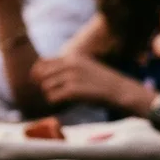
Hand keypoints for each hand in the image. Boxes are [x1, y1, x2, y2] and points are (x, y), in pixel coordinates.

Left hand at [32, 55, 150, 111]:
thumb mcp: (84, 67)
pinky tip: (64, 103)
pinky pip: (52, 97)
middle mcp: (70, 64)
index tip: (45, 83)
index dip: (38, 75)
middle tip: (53, 92)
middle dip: (43, 85)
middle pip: (40, 75)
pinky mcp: (74, 90)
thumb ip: (65, 67)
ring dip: (50, 94)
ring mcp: (72, 76)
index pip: (42, 63)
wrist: (120, 90)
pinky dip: (55, 102)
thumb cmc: (100, 82)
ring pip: (45, 87)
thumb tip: (39, 73)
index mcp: (72, 56)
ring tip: (62, 98)